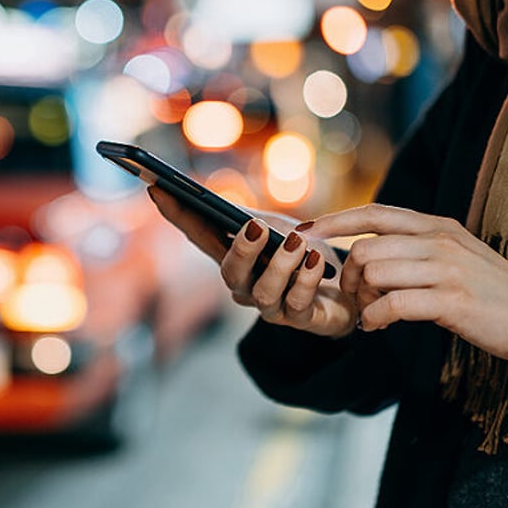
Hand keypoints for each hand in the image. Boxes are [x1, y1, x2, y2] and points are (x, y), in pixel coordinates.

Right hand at [148, 186, 357, 336]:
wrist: (350, 288)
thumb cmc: (305, 255)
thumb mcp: (277, 229)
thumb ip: (249, 220)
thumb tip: (219, 207)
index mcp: (234, 258)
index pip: (198, 235)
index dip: (176, 214)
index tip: (157, 188)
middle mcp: (245, 286)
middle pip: (230, 272)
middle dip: (241, 250)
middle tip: (254, 226)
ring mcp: (271, 306)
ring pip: (263, 292)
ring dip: (280, 265)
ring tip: (297, 243)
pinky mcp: (301, 319)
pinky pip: (298, 303)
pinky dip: (306, 279)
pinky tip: (315, 260)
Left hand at [300, 203, 507, 370]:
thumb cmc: (494, 292)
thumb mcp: (455, 255)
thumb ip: (416, 248)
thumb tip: (368, 252)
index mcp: (437, 226)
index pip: (373, 213)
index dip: (334, 221)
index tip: (305, 231)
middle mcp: (439, 240)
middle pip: (365, 249)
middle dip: (347, 277)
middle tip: (354, 298)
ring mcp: (446, 269)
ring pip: (373, 273)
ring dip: (360, 299)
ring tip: (370, 314)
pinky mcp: (452, 301)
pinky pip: (392, 304)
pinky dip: (374, 318)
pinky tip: (377, 327)